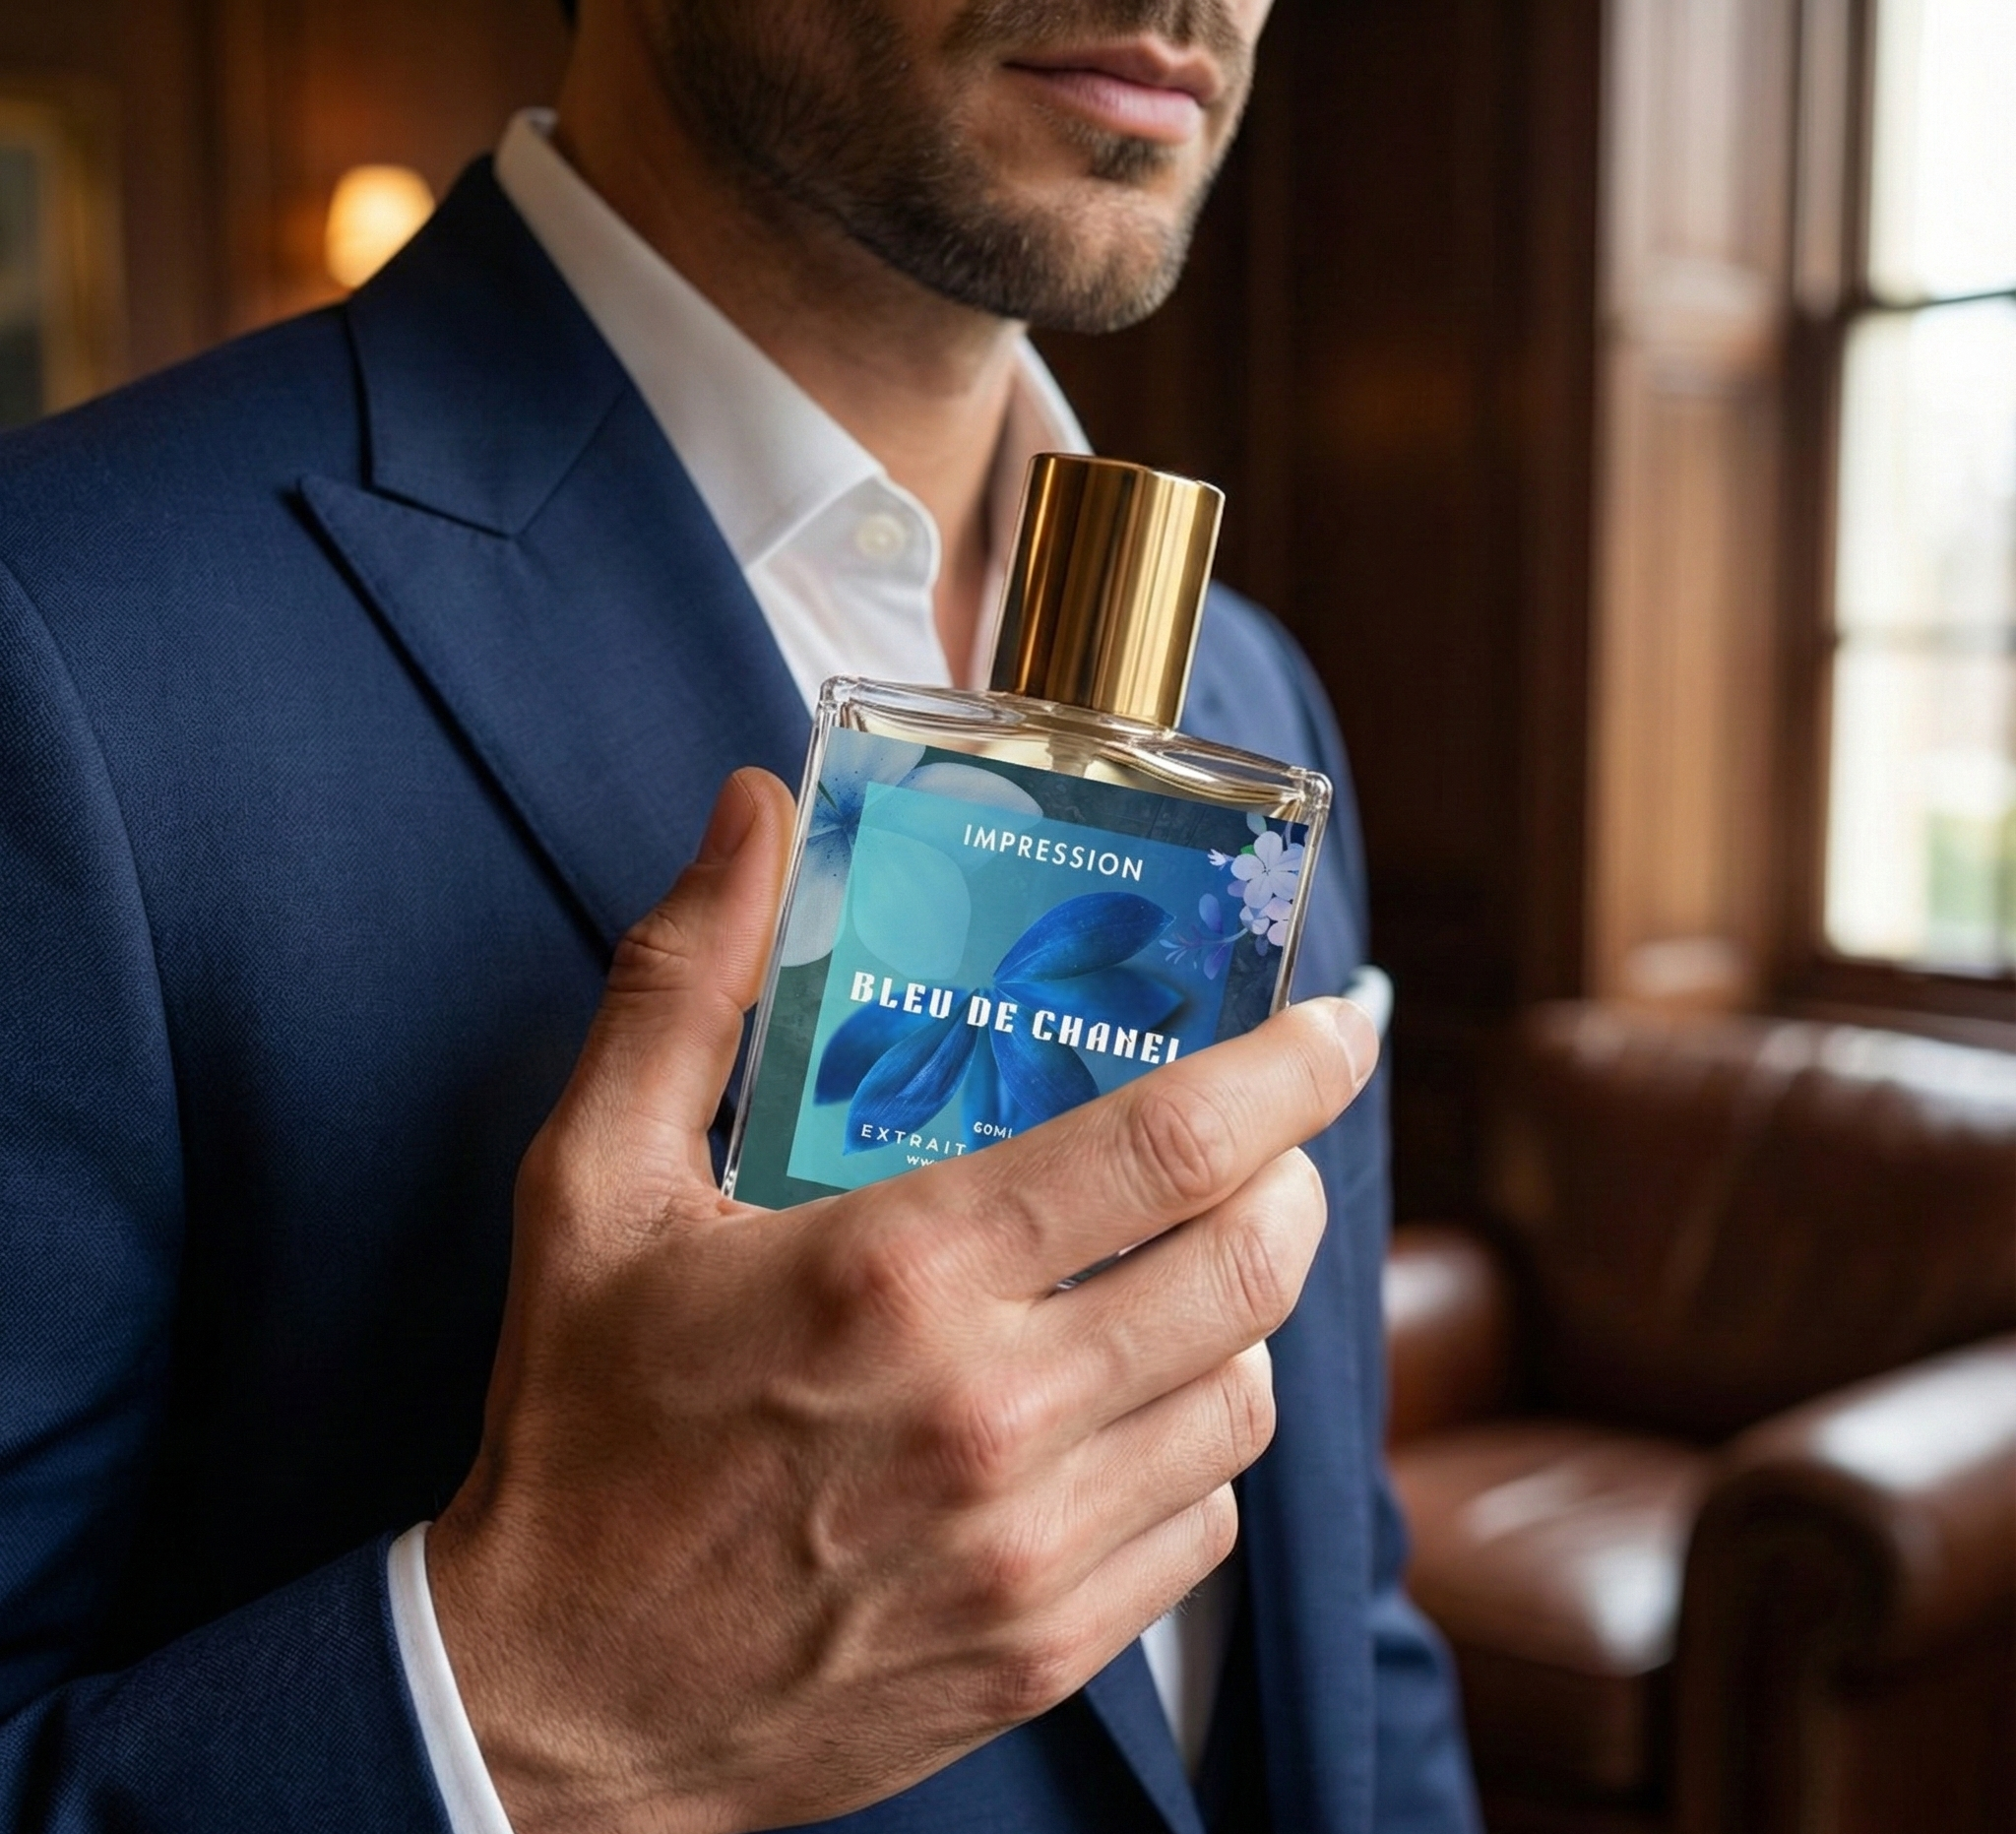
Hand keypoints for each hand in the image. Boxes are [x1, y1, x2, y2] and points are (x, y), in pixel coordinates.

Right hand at [427, 767, 1379, 1833]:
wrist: (552, 1700)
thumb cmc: (576, 1427)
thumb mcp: (590, 1180)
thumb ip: (686, 981)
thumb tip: (750, 811)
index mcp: (897, 1273)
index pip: (1173, 1139)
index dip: (1293, 1066)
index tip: (1344, 1021)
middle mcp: (992, 1413)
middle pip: (1252, 1263)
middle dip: (1294, 1174)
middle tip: (1264, 1140)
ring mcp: (1032, 1546)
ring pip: (1247, 1394)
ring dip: (1245, 1307)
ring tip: (1182, 1266)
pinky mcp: (1044, 1646)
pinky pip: (1206, 1519)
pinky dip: (1198, 1438)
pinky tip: (1128, 1405)